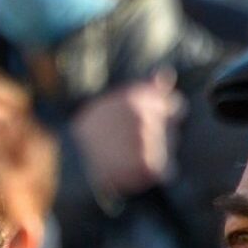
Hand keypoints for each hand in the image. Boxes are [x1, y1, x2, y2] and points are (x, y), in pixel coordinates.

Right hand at [71, 72, 184, 197]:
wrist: (71, 160)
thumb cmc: (91, 131)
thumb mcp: (116, 101)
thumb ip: (147, 89)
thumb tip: (169, 74)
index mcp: (139, 97)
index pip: (175, 105)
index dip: (165, 116)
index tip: (150, 125)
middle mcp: (147, 116)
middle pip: (172, 130)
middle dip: (159, 137)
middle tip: (131, 144)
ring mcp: (149, 141)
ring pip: (170, 150)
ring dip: (157, 155)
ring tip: (129, 157)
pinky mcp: (149, 164)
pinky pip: (166, 171)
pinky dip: (155, 174)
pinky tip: (135, 170)